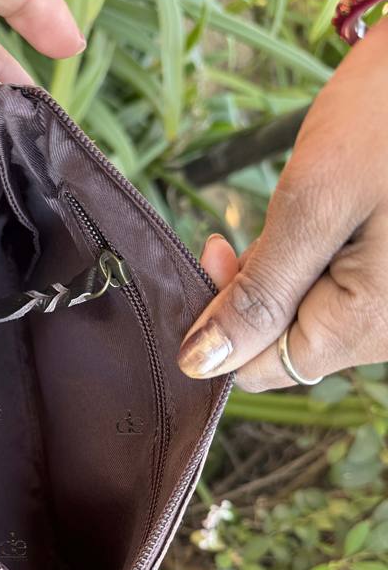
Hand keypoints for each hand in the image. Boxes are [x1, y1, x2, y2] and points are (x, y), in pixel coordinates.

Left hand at [177, 17, 387, 391]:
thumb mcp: (313, 201)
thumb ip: (259, 292)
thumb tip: (200, 364)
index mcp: (369, 324)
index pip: (260, 368)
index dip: (221, 325)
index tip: (216, 252)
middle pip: (284, 341)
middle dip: (254, 288)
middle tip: (243, 227)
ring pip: (306, 312)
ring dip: (281, 268)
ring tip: (302, 204)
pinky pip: (334, 287)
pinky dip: (309, 255)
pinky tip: (321, 211)